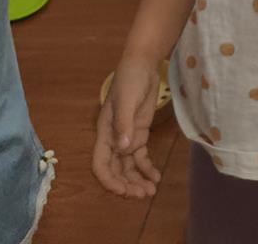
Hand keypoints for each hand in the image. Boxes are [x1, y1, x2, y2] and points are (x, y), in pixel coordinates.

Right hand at [92, 56, 162, 198]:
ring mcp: (127, 136)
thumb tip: (122, 150)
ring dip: (137, 180)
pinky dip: (147, 168)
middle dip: (127, 184)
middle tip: (143, 195)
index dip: (109, 180)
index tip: (123, 190)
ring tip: (151, 191)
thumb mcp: (127, 100)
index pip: (101, 163)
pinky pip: (141, 156)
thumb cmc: (130, 79)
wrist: (143, 64)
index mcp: (105, 132)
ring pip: (129, 166)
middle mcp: (114, 138)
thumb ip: (124, 124)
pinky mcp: (140, 132)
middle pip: (116, 169)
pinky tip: (156, 177)